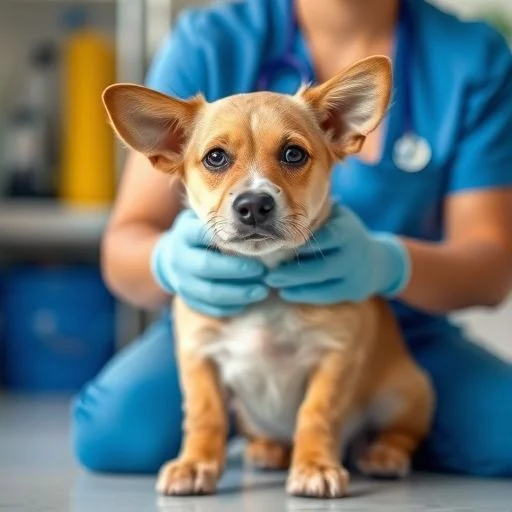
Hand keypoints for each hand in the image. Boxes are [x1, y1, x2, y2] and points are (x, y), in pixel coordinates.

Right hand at [151, 209, 267, 315]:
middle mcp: (179, 257)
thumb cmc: (200, 236)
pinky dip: (230, 307)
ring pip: (208, 291)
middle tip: (263, 271)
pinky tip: (248, 302)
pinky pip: (208, 308)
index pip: (202, 233)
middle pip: (206, 266)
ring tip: (263, 291)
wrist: (172, 258)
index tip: (252, 241)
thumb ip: (222, 219)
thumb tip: (261, 216)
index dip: (226, 238)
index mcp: (185, 233)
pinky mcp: (186, 299)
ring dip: (238, 293)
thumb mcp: (204, 220)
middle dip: (237, 271)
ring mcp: (181, 280)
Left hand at [264, 205, 409, 303]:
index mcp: (346, 231)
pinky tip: (285, 292)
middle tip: (268, 274)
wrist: (377, 261)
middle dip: (292, 271)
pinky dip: (303, 295)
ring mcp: (354, 274)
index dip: (300, 244)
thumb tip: (280, 207)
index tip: (278, 247)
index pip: (322, 238)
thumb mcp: (336, 217)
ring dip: (293, 283)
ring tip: (271, 281)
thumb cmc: (344, 234)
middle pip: (320, 266)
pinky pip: (325, 295)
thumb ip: (315, 213)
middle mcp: (353, 253)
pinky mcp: (352, 291)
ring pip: (321, 282)